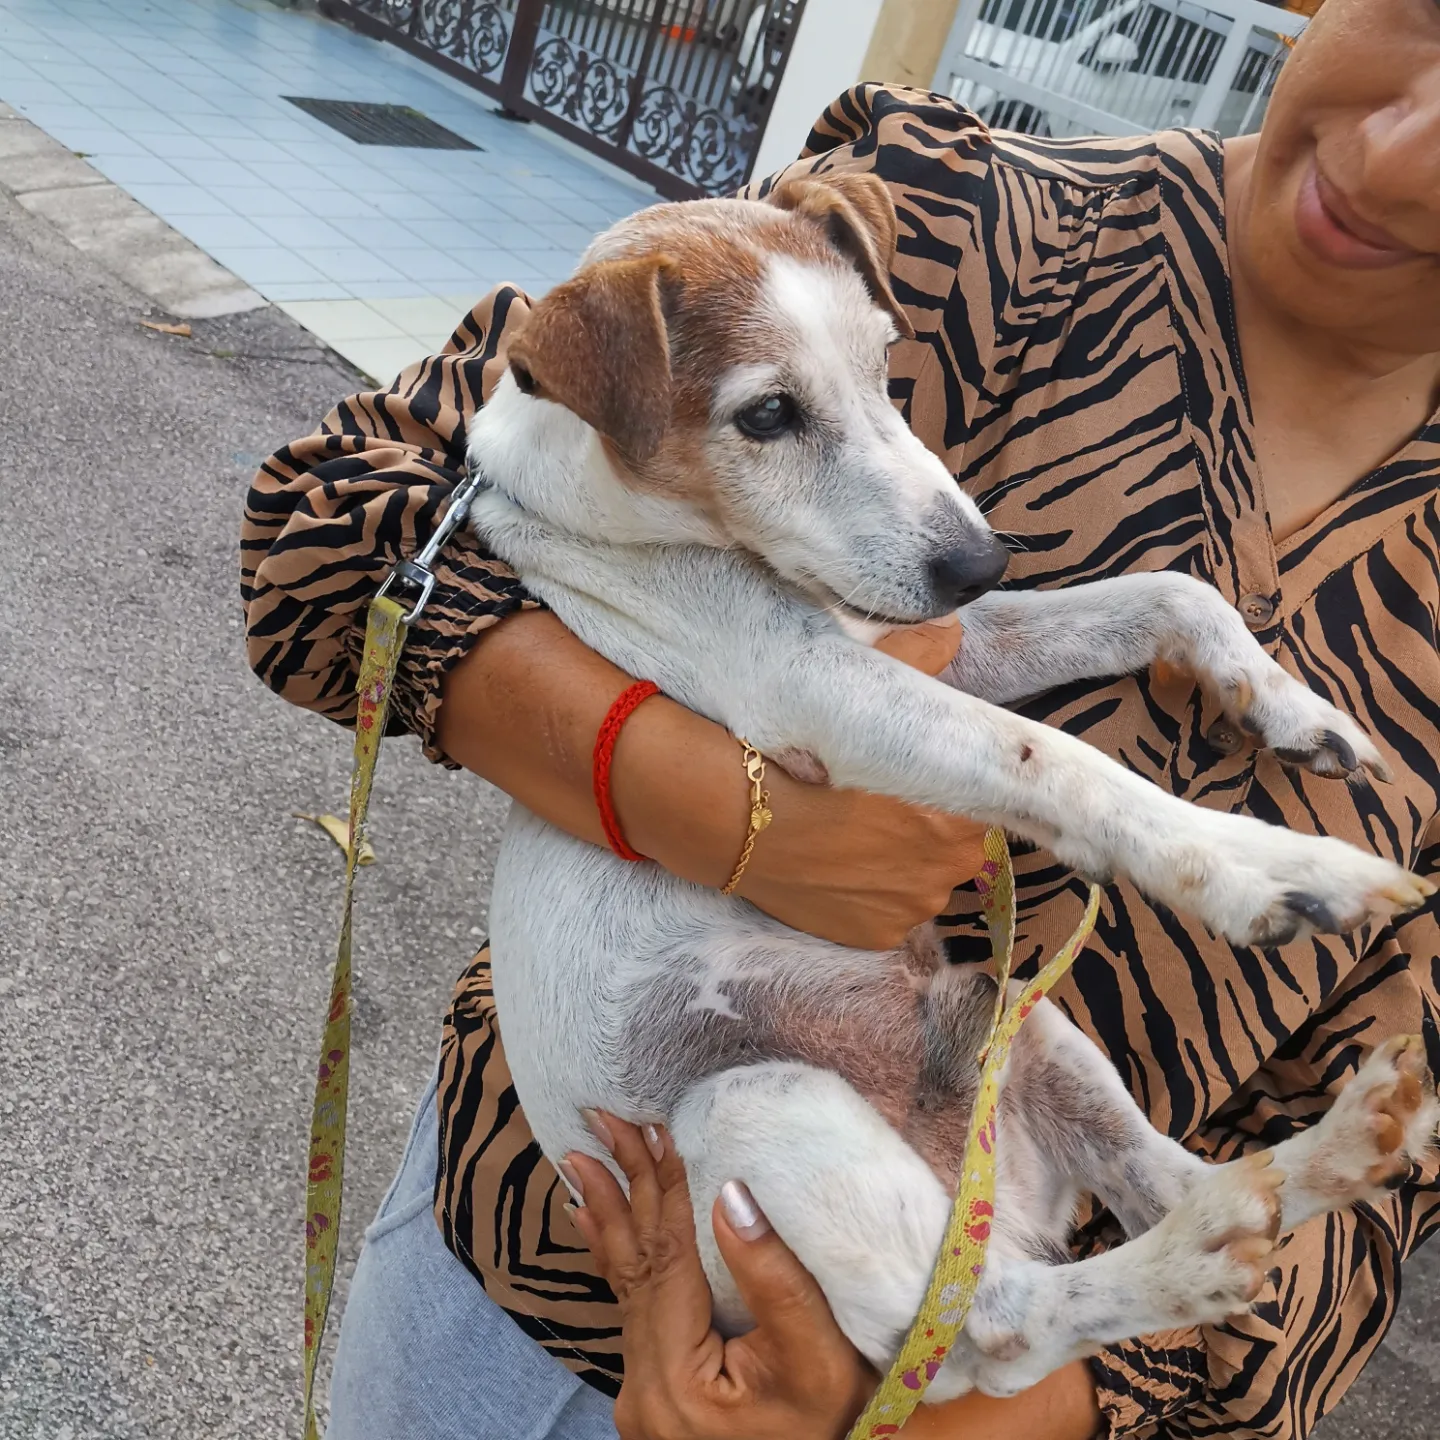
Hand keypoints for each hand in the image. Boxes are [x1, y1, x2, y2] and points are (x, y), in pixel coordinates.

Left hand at [565, 1114, 871, 1439]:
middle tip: (600, 1121)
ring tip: (583, 1158)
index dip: (665, 1191)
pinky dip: (617, 1259)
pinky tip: (593, 1224)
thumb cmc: (831, 1425)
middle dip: (622, 1188)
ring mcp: (641, 1401)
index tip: (655, 1128)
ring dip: (612, 1216)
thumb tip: (729, 1193)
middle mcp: (643, 1395)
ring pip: (627, 1285)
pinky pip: (631, 1311)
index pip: (667, 1262)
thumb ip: (775, 1280)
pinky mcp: (652, 1398)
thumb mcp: (819, 1357)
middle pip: (636, 1268)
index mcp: (677, 1383)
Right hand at [732, 616, 988, 947]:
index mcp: (961, 807)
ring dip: (899, 865)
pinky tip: (835, 870)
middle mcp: (950, 866)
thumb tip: (953, 629)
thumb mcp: (862, 684)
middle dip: (925, 827)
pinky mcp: (877, 935)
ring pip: (922, 881)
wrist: (737, 815)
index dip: (944, 788)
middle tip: (872, 805)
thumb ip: (920, 656)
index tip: (907, 778)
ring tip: (849, 838)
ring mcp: (913, 907)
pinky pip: (888, 914)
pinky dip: (869, 897)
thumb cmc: (802, 751)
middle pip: (955, 845)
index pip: (979, 800)